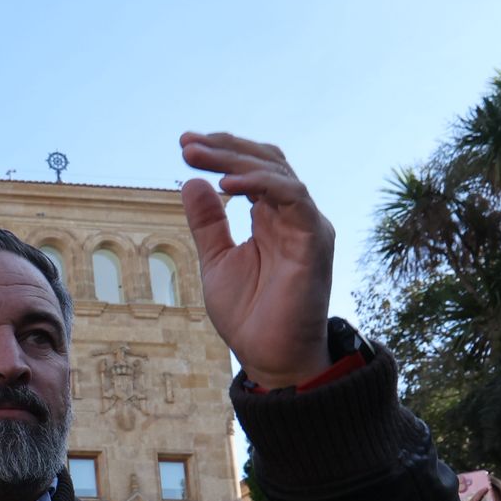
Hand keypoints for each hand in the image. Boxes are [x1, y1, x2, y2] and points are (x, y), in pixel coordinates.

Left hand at [179, 134, 336, 388]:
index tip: (185, 145)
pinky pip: (292, 196)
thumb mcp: (216, 261)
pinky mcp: (315, 238)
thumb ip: (208, 224)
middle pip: (265, 161)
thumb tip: (190, 183)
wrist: (270, 357)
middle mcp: (292, 215)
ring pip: (277, 171)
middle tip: (186, 143)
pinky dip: (259, 183)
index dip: (221, 151)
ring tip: (197, 156)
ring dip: (235, 159)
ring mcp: (306, 224)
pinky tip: (225, 185)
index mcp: (270, 218)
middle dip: (224, 147)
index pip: (251, 168)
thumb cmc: (248, 314)